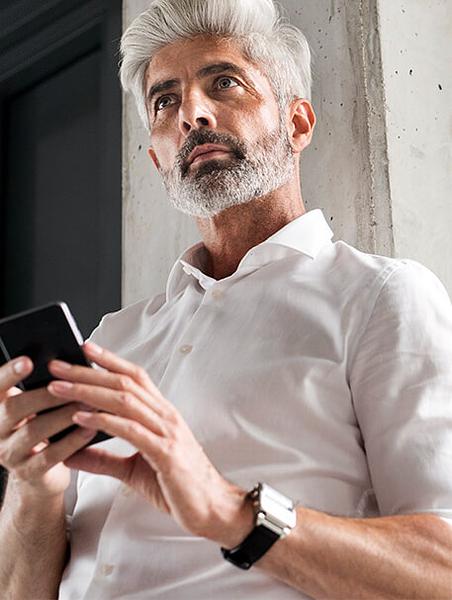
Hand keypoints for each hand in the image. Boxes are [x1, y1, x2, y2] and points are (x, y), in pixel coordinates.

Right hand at [0, 357, 96, 498]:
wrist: (38, 475)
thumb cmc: (41, 430)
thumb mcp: (36, 407)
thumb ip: (43, 387)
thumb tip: (68, 364)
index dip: (9, 373)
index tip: (28, 361)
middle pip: (13, 408)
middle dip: (45, 395)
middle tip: (71, 384)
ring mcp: (10, 453)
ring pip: (33, 432)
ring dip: (62, 416)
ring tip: (87, 404)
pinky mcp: (29, 473)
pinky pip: (50, 456)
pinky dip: (72, 441)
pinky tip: (89, 429)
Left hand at [47, 342, 253, 545]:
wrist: (212, 508)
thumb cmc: (178, 487)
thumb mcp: (133, 470)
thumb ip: (103, 459)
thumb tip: (69, 453)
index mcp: (162, 414)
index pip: (134, 377)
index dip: (109, 361)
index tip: (83, 349)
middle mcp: (165, 416)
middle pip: (123, 383)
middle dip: (87, 372)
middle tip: (57, 366)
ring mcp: (167, 432)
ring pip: (124, 400)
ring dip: (88, 391)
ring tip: (59, 388)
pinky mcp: (165, 453)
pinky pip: (130, 430)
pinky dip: (103, 420)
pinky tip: (80, 417)